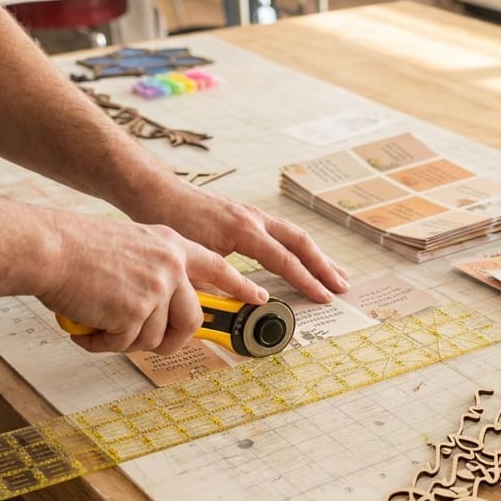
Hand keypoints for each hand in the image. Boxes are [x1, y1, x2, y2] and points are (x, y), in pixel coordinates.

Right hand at [39, 213, 263, 354]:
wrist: (50, 249)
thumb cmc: (77, 248)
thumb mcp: (131, 246)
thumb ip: (156, 270)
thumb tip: (164, 309)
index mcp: (172, 245)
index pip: (217, 267)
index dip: (238, 286)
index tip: (257, 298)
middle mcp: (171, 265)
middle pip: (192, 319)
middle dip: (171, 340)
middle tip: (147, 343)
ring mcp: (157, 288)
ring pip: (155, 337)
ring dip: (125, 340)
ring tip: (99, 324)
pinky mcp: (136, 311)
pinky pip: (126, 344)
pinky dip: (103, 344)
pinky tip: (87, 328)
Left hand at [150, 187, 348, 302]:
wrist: (158, 193)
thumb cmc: (171, 223)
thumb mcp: (194, 260)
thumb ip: (220, 283)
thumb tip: (241, 306)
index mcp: (244, 230)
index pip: (285, 260)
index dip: (307, 281)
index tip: (324, 296)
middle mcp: (254, 219)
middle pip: (300, 242)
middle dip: (324, 266)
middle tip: (342, 286)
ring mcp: (253, 214)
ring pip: (295, 235)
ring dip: (316, 255)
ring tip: (335, 272)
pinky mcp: (247, 215)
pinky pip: (282, 231)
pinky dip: (299, 247)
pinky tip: (304, 257)